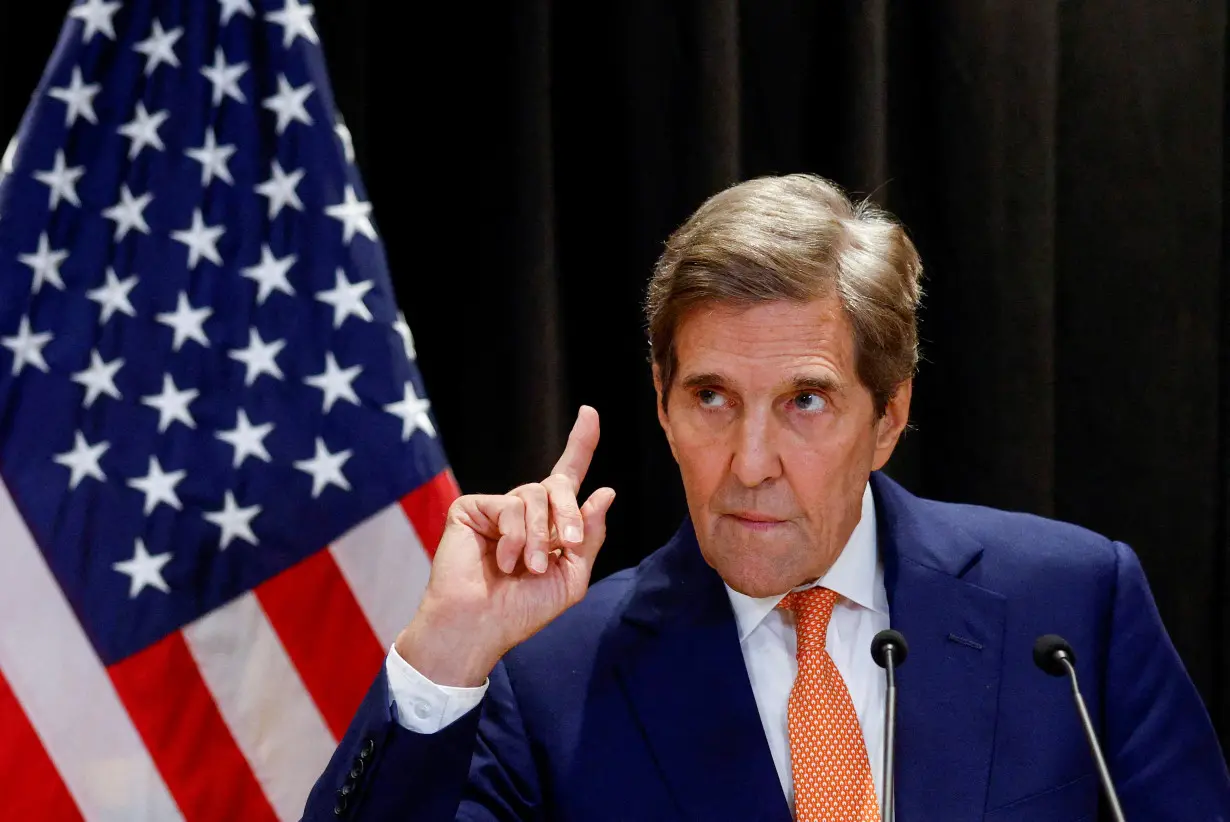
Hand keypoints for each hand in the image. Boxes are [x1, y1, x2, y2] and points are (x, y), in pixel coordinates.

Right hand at [395, 406, 615, 685]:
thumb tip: (605, 491)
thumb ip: (589, 536)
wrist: (480, 627)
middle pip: (559, 484)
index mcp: (549, 525)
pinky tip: (503, 561)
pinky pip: (510, 505)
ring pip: (536, 495)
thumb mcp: (572, 576)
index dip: (581, 444)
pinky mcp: (472, 508)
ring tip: (530, 567)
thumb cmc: (522, 610)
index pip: (568, 477)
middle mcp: (523, 510)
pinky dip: (514, 536)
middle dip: (570, 512)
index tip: (590, 413)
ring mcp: (497, 507)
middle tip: (569, 545)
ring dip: (540, 536)